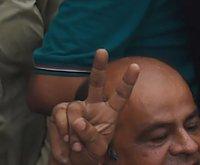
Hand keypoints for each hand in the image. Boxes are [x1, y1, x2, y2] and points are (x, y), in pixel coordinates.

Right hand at [48, 49, 139, 164]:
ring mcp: (78, 107)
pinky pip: (59, 115)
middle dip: (98, 66)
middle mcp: (95, 105)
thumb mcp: (97, 147)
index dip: (128, 81)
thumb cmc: (90, 151)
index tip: (136, 65)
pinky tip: (66, 141)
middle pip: (96, 83)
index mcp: (111, 112)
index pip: (121, 94)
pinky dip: (60, 130)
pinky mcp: (61, 112)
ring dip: (72, 128)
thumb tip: (79, 122)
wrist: (73, 159)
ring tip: (76, 144)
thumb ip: (91, 135)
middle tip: (102, 50)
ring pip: (73, 108)